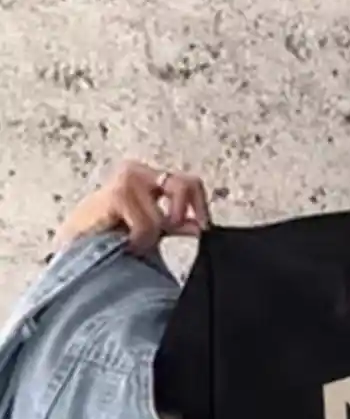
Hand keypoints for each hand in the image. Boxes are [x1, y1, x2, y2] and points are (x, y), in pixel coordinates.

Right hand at [52, 160, 211, 254]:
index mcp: (148, 176)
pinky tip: (121, 240)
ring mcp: (127, 179)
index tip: (204, 230)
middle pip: (184, 187)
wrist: (76, 247)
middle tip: (161, 234)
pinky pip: (147, 226)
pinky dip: (138, 241)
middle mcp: (138, 171)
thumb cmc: (110, 236)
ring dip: (149, 238)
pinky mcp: (117, 194)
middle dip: (178, 218)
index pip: (191, 182)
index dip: (201, 207)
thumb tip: (201, 226)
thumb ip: (176, 223)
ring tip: (130, 240)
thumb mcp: (151, 229)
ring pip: (164, 218)